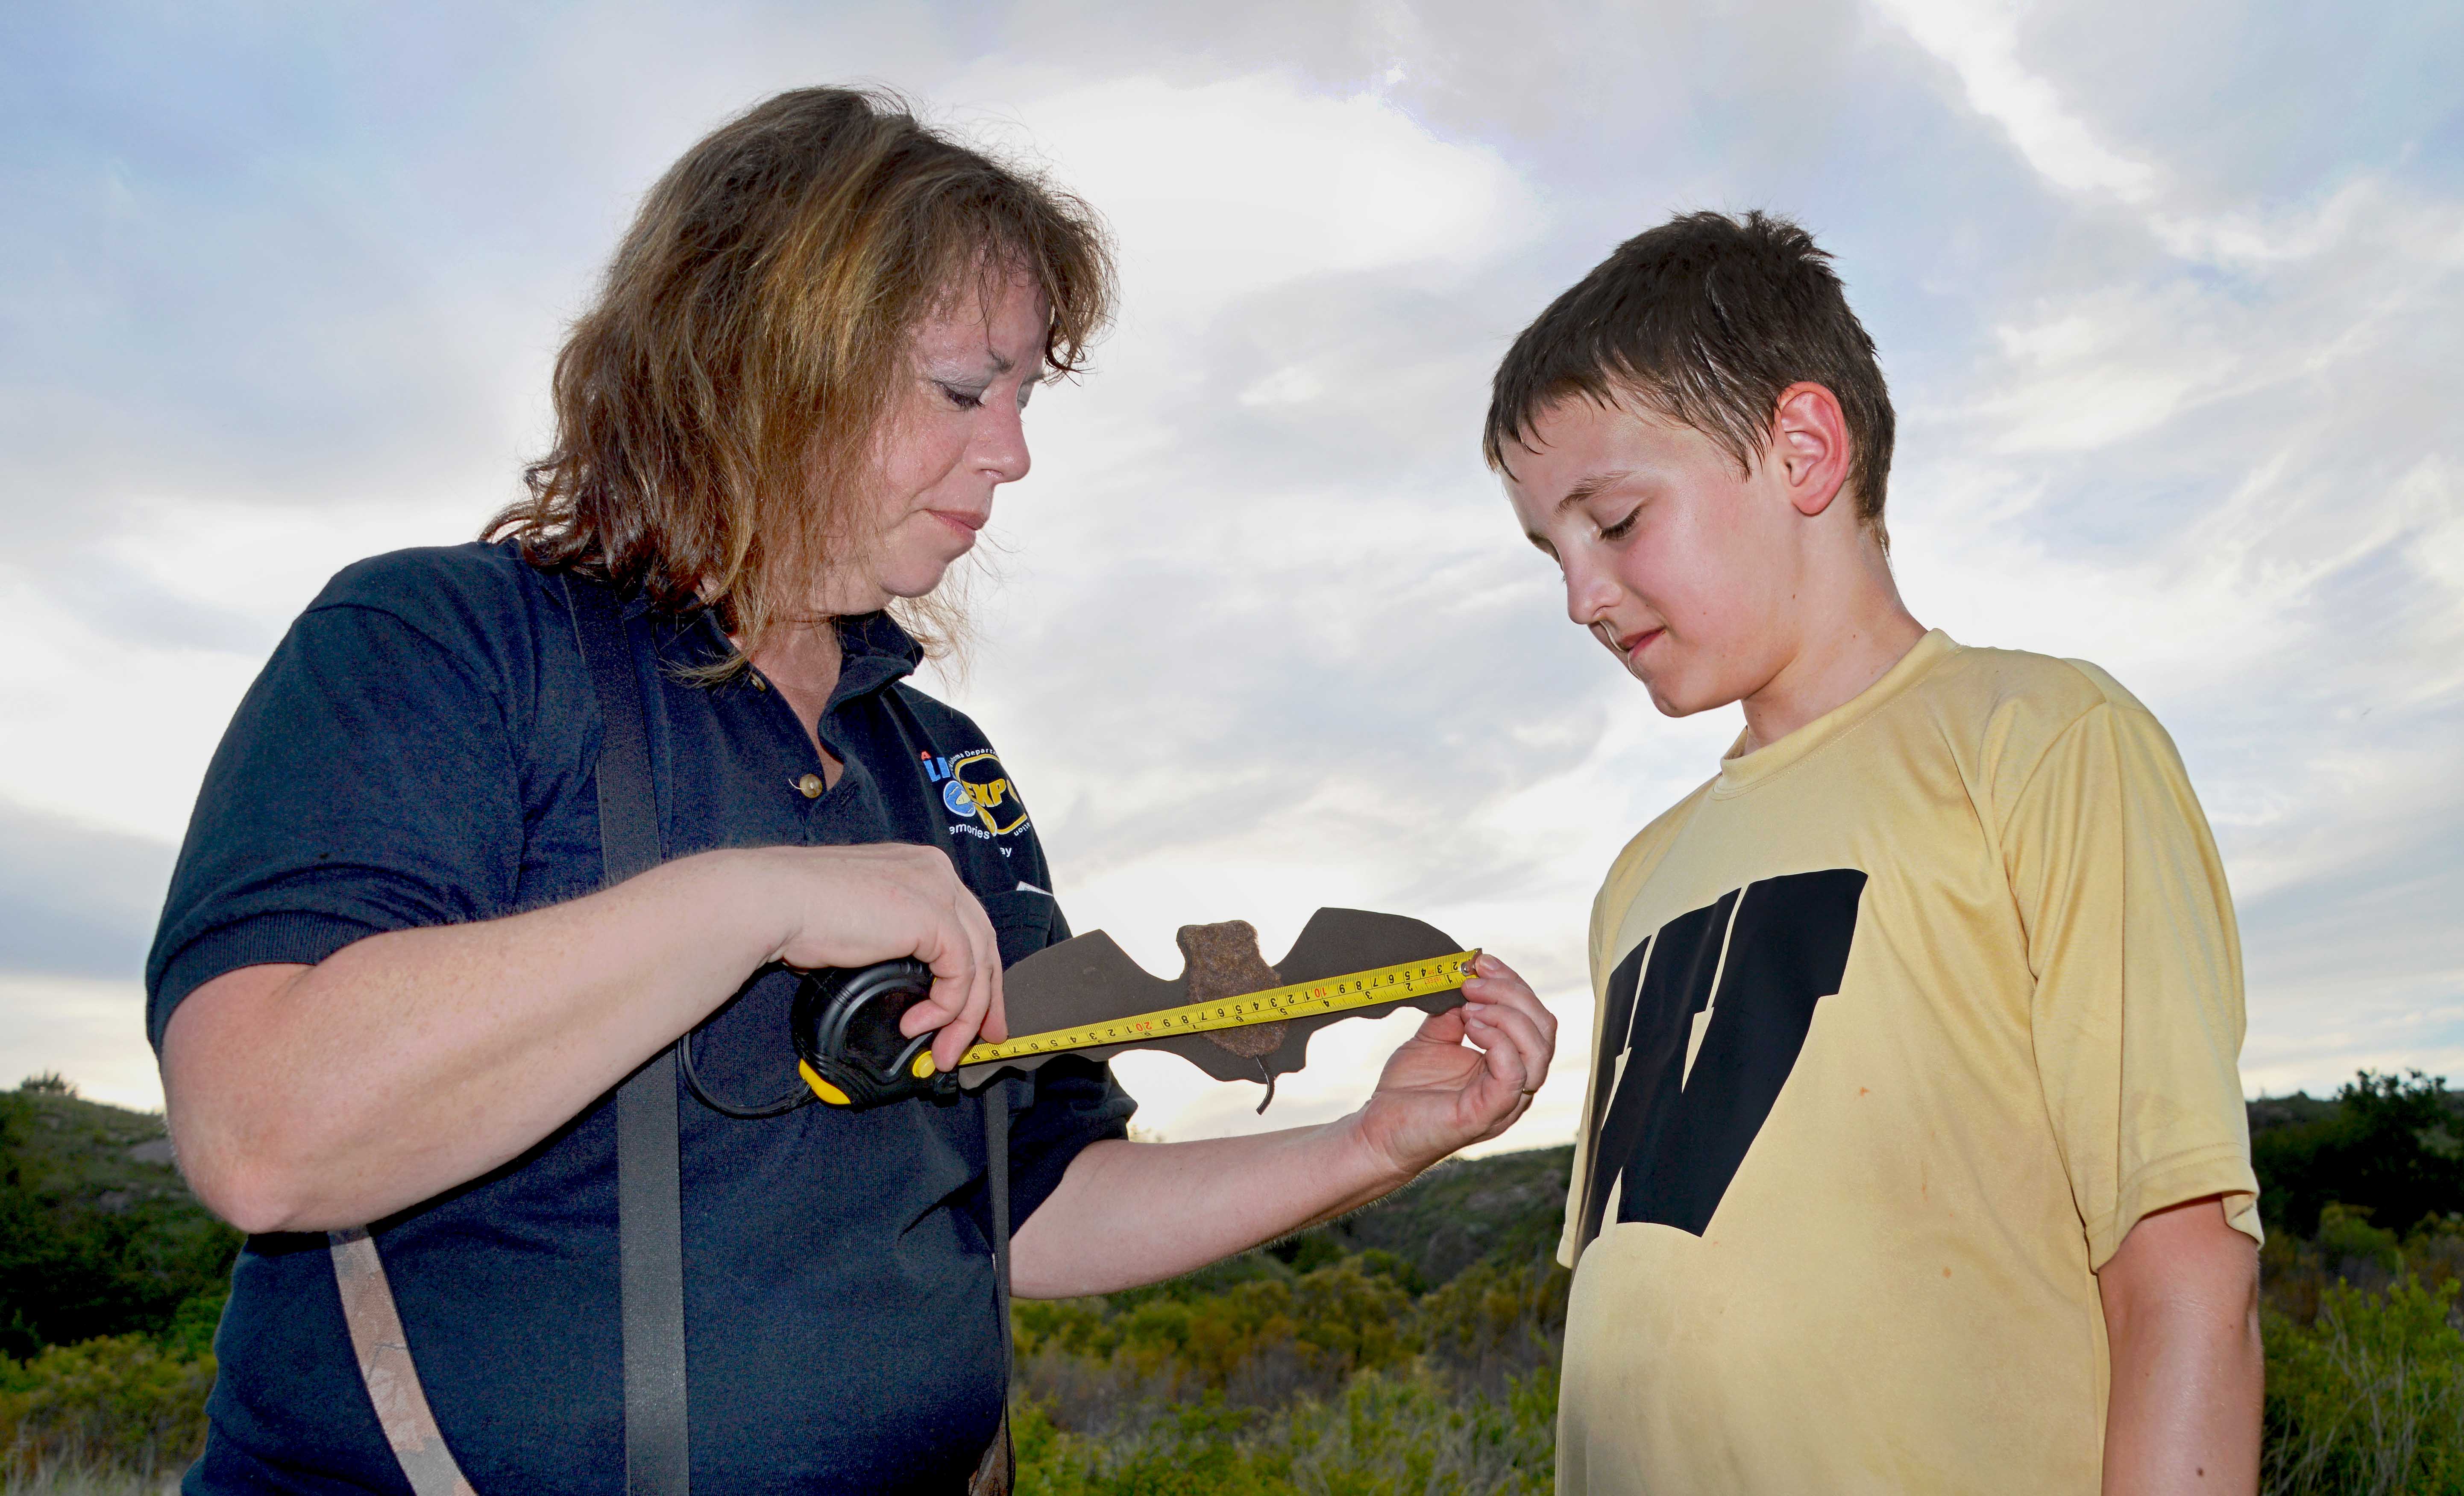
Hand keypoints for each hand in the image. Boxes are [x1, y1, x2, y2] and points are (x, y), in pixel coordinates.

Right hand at [754, 844, 1007, 1070]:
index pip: (966, 923)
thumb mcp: (860, 928)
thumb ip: (889, 947)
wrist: (774, 901)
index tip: (975, 1011)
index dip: (978, 971)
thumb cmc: (799, 913)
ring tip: (945, 1051)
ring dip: (966, 1016)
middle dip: (988, 997)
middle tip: (984, 1038)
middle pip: (983, 941)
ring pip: (977, 962)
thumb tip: (900, 990)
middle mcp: (935, 872)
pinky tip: (920, 1024)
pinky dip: (947, 1008)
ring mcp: (937, 891)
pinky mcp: (932, 916)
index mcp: (918, 868)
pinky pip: (960, 973)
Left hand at [1348, 953, 1555, 1181]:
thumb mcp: (1434, 1038)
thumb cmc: (1407, 1091)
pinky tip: (1470, 1026)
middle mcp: (1515, 1084)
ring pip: (1538, 1051)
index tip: (1481, 962)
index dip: (1513, 984)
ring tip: (1469, 1006)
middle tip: (1473, 981)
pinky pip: (1513, 1076)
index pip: (1534, 1018)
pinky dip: (1499, 1042)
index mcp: (1508, 1065)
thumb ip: (1454, 1011)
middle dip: (1512, 993)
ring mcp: (1505, 1102)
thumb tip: (1467, 978)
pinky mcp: (1487, 1114)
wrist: (1377, 1131)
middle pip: (1544, 1030)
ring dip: (1506, 1015)